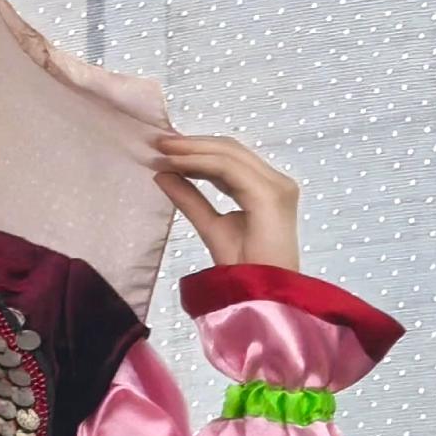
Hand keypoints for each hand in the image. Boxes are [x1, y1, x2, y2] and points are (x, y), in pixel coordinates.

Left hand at [150, 132, 300, 271]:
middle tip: (158, 141)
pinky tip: (175, 163)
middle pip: (231, 149)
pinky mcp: (268, 194)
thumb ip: (190, 198)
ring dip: (191, 149)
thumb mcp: (209, 224)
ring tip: (162, 150)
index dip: (197, 149)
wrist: (260, 295)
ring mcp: (276, 186)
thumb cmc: (243, 267)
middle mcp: (277, 182)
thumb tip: (162, 173)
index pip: (230, 158)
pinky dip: (199, 162)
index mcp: (267, 188)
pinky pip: (228, 169)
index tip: (164, 147)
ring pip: (229, 153)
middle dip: (192, 143)